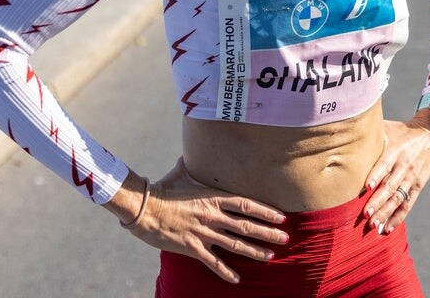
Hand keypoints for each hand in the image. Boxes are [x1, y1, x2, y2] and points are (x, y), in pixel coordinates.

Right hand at [126, 158, 288, 283]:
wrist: (144, 208)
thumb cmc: (163, 188)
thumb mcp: (183, 171)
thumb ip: (194, 163)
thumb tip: (195, 150)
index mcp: (214, 197)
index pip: (247, 205)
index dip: (266, 211)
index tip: (281, 217)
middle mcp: (213, 216)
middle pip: (247, 226)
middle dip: (268, 233)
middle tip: (285, 239)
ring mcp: (204, 232)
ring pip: (235, 245)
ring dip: (255, 251)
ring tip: (271, 256)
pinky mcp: (192, 248)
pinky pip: (213, 262)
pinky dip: (225, 272)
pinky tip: (237, 279)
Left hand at [361, 116, 429, 234]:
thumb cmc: (402, 131)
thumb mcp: (389, 128)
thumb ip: (371, 133)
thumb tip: (348, 130)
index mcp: (396, 149)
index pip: (385, 164)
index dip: (376, 175)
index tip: (366, 187)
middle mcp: (404, 165)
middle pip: (390, 185)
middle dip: (378, 201)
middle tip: (366, 214)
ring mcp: (412, 176)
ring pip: (398, 197)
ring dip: (386, 212)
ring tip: (374, 225)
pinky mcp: (418, 185)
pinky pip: (408, 203)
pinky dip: (398, 217)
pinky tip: (388, 228)